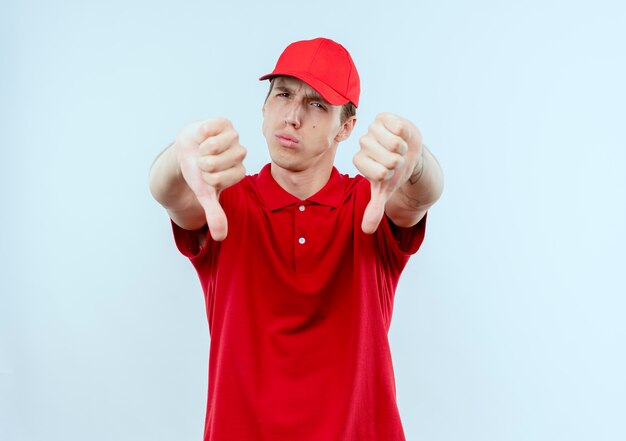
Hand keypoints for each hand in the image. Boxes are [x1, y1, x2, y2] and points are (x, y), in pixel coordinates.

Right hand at [175, 118, 246, 240]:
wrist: (186, 152)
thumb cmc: (198, 174)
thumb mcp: (205, 195)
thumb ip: (215, 214)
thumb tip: (221, 238)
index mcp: (239, 171)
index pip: (227, 177)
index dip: (211, 178)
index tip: (206, 176)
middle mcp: (240, 154)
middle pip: (221, 162)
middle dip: (205, 164)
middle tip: (202, 162)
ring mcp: (233, 137)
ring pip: (216, 145)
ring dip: (202, 150)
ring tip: (201, 150)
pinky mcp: (224, 123)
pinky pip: (212, 128)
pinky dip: (202, 134)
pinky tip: (201, 137)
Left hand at [353, 112, 422, 233]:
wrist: (409, 151)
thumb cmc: (395, 171)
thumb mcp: (385, 190)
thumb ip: (374, 209)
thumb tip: (366, 231)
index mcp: (360, 161)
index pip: (379, 173)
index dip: (392, 174)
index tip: (390, 172)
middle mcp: (363, 144)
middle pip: (389, 159)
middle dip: (400, 162)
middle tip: (397, 159)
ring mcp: (372, 129)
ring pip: (395, 143)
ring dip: (404, 149)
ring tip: (400, 148)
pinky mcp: (383, 117)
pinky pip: (398, 127)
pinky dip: (405, 134)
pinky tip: (401, 135)